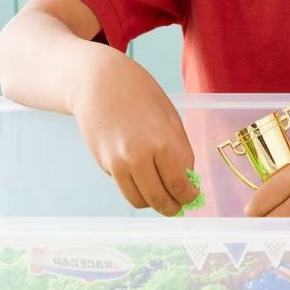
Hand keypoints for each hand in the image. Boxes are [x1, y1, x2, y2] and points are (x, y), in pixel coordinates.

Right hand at [69, 46, 198, 215]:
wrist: (97, 81)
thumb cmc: (139, 93)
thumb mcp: (171, 118)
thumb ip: (181, 152)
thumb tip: (187, 182)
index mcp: (161, 143)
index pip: (179, 187)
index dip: (188, 197)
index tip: (192, 197)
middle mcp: (137, 158)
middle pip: (159, 200)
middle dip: (172, 208)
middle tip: (179, 205)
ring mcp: (116, 164)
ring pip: (138, 200)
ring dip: (153, 202)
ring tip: (162, 192)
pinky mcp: (103, 164)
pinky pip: (124, 185)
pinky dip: (136, 186)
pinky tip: (141, 170)